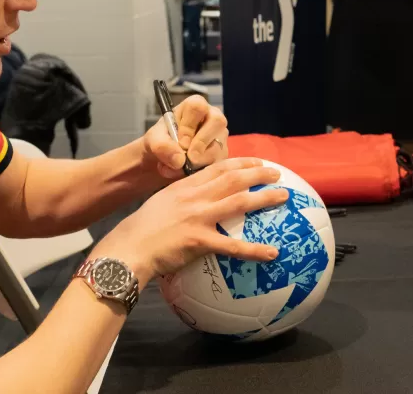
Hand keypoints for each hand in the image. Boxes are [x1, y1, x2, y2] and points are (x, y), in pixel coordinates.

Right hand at [90, 158, 284, 283]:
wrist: (128, 248)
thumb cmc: (140, 231)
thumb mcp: (160, 204)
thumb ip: (179, 199)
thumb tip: (196, 204)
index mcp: (184, 186)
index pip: (217, 167)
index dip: (240, 162)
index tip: (256, 161)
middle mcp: (193, 197)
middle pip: (233, 178)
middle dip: (258, 172)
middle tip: (277, 172)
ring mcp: (197, 217)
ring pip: (239, 202)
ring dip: (264, 198)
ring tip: (284, 197)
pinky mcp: (199, 241)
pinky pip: (233, 246)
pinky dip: (255, 250)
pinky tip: (273, 253)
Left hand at [143, 95, 227, 179]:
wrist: (164, 159)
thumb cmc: (161, 141)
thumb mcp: (153, 141)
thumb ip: (161, 146)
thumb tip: (179, 160)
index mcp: (195, 106)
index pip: (197, 107)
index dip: (189, 126)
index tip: (180, 143)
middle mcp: (212, 118)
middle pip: (217, 122)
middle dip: (201, 143)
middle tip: (188, 158)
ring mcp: (220, 137)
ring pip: (218, 148)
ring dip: (197, 163)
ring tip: (177, 169)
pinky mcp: (222, 155)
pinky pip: (218, 164)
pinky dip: (200, 172)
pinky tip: (186, 174)